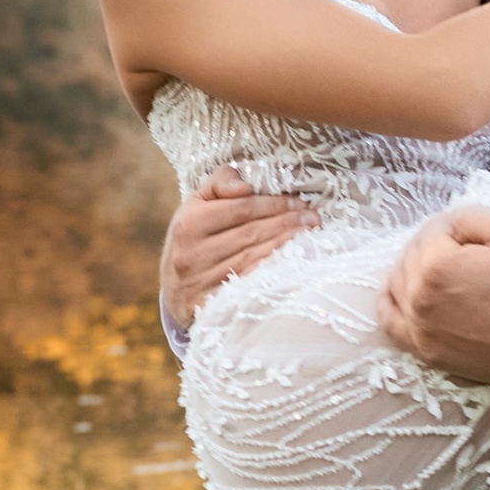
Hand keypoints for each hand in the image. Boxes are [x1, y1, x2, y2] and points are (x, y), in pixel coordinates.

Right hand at [160, 167, 314, 334]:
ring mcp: (202, 282)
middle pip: (250, 233)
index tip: (298, 202)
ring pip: (253, 258)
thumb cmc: (193, 240)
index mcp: (188, 223)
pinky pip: (249, 284)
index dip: (273, 204)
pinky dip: (273, 270)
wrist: (175, 291)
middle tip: (314, 218)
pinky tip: (293, 261)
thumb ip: (219, 184)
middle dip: (286, 223)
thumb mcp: (196, 206)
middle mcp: (192, 254)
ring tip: (310, 234)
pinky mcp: (212, 304)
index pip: (240, 208)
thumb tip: (246, 185)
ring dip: (286, 244)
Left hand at [378, 208, 489, 395]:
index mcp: (436, 265)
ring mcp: (418, 328)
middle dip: (435, 245)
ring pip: (399, 282)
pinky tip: (399, 291)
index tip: (478, 236)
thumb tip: (445, 224)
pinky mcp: (425, 351)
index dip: (457, 226)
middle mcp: (418, 298)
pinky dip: (390, 302)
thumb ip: (467, 216)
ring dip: (414, 268)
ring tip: (440, 266)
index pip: (433, 229)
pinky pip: (391, 322)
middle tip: (466, 251)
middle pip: (412, 254)